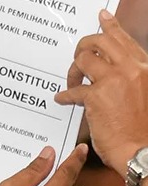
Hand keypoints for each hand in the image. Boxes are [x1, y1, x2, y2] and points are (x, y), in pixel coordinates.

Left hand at [55, 10, 147, 173]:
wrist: (143, 152)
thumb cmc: (143, 130)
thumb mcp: (144, 94)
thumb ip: (129, 79)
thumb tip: (109, 74)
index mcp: (143, 67)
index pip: (124, 40)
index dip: (110, 27)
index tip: (101, 17)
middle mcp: (131, 69)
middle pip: (100, 42)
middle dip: (83, 46)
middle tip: (77, 56)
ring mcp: (114, 81)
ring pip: (84, 60)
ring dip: (73, 71)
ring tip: (72, 83)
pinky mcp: (97, 97)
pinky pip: (73, 90)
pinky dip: (65, 95)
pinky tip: (62, 99)